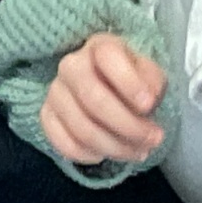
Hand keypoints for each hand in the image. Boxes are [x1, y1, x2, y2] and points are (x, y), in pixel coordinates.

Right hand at [41, 32, 166, 163]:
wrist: (109, 90)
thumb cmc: (133, 81)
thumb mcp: (150, 75)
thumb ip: (152, 81)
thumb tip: (146, 101)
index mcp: (99, 47)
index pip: (107, 57)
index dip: (128, 82)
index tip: (149, 105)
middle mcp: (71, 65)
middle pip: (92, 98)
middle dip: (128, 126)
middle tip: (154, 139)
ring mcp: (55, 90)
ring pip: (80, 127)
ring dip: (115, 147)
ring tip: (138, 151)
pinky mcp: (47, 115)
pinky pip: (63, 142)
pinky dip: (88, 155)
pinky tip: (105, 154)